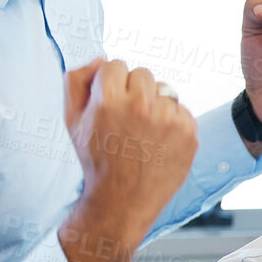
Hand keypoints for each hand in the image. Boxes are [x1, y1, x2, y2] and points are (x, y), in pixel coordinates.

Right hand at [58, 57, 198, 261]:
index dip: (111, 84)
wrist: (122, 202)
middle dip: (134, 92)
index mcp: (108, 100)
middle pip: (142, 74)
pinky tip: (159, 143)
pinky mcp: (189, 132)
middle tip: (127, 121)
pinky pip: (181, 110)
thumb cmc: (95, 160)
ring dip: (155, 106)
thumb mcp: (72, 121)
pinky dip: (172, 122)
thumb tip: (101, 58)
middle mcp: (141, 106)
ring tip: (143, 134)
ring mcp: (169, 119)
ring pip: (164, 90)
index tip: (110, 105)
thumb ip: (78, 80)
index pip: (116, 64)